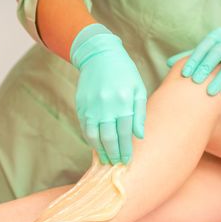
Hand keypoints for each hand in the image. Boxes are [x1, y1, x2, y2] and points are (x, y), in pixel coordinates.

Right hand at [71, 24, 146, 164]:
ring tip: (106, 161)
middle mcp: (106, 106)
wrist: (99, 56)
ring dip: (100, 151)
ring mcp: (91, 107)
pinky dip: (90, 140)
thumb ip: (139, 113)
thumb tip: (139, 136)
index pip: (125, 133)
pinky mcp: (81, 106)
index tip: (128, 161)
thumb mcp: (138, 88)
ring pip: (94, 136)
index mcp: (123, 102)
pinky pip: (85, 128)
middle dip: (113, 154)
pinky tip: (96, 147)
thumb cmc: (124, 72)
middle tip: (117, 165)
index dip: (126, 149)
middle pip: (109, 138)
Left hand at [167, 25, 220, 95]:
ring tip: (210, 93)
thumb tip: (168, 63)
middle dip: (206, 67)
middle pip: (217, 53)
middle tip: (195, 81)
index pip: (202, 48)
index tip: (184, 74)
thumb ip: (190, 55)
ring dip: (220, 78)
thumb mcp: (208, 46)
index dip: (193, 60)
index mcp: (215, 37)